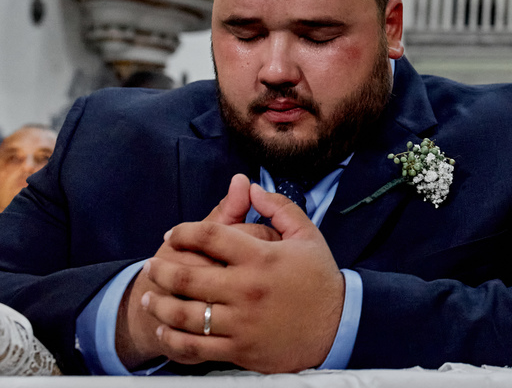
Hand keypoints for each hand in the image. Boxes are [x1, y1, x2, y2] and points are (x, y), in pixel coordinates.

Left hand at [139, 180, 343, 372]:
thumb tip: (250, 187)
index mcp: (262, 257)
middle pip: (187, 276)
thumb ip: (279, 207)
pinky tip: (165, 329)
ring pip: (184, 314)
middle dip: (161, 269)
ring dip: (160, 304)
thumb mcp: (307, 235)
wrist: (337, 326)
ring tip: (149, 295)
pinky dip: (173, 338)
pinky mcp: (240, 349)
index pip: (210, 235)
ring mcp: (242, 322)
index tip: (174, 233)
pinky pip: (195, 345)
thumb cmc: (320, 279)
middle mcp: (248, 288)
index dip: (184, 231)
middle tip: (151, 265)